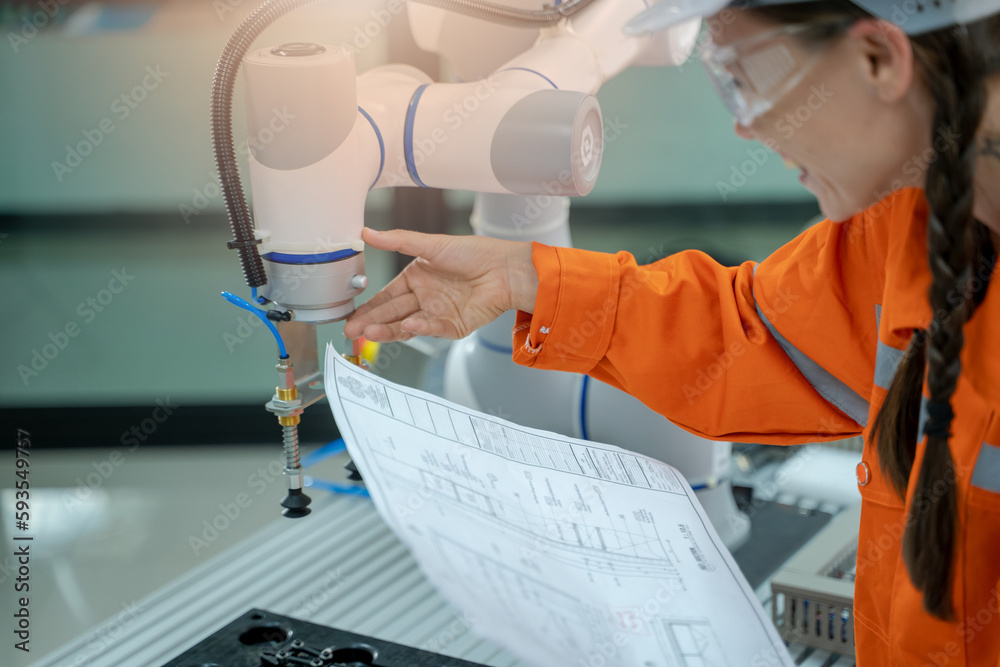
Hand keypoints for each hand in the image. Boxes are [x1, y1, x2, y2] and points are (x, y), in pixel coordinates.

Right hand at [344, 228, 537, 341]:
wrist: (504, 269)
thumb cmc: (472, 253)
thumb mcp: (430, 245)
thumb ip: (397, 241)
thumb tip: (366, 232)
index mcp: (416, 279)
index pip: (386, 296)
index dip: (368, 307)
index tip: (351, 316)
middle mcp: (425, 298)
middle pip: (393, 314)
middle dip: (372, 322)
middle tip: (352, 330)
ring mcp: (438, 314)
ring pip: (407, 325)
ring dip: (389, 329)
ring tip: (370, 332)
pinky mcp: (454, 327)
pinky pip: (433, 328)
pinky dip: (420, 328)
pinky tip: (407, 325)